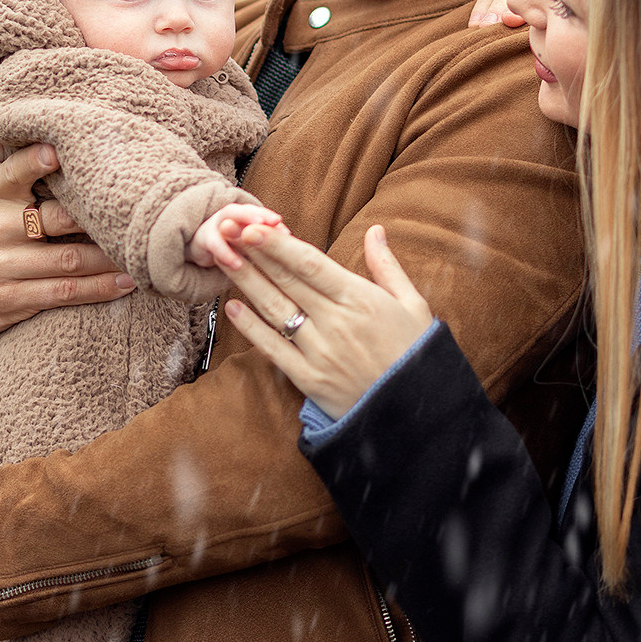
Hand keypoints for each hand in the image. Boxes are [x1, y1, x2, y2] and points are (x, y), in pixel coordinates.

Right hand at [0, 136, 133, 337]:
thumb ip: (2, 145)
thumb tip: (28, 100)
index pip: (11, 174)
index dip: (33, 163)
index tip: (59, 151)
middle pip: (54, 221)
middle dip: (95, 218)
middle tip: (134, 212)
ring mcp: (0, 268)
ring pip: (66, 262)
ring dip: (109, 258)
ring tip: (141, 251)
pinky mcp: (10, 301)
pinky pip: (62, 293)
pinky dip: (99, 290)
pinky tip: (126, 282)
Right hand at [186, 202, 285, 269]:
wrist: (202, 247)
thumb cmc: (233, 244)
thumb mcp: (252, 244)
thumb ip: (269, 242)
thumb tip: (299, 251)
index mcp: (248, 216)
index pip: (262, 215)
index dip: (273, 222)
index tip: (287, 233)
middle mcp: (233, 216)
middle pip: (246, 211)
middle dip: (259, 216)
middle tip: (273, 222)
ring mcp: (217, 224)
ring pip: (229, 219)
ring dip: (241, 225)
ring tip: (252, 238)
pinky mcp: (203, 239)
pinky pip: (214, 242)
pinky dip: (225, 252)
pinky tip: (235, 263)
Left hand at [219, 223, 434, 419]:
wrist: (417, 414)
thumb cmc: (416, 355)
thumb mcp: (413, 305)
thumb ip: (387, 266)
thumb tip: (376, 230)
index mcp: (361, 301)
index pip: (311, 266)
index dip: (280, 246)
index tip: (254, 227)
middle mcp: (336, 325)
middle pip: (287, 282)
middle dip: (254, 254)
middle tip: (226, 230)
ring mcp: (320, 354)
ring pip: (275, 311)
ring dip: (246, 283)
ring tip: (223, 258)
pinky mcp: (309, 380)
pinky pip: (274, 350)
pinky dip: (251, 328)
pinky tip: (233, 308)